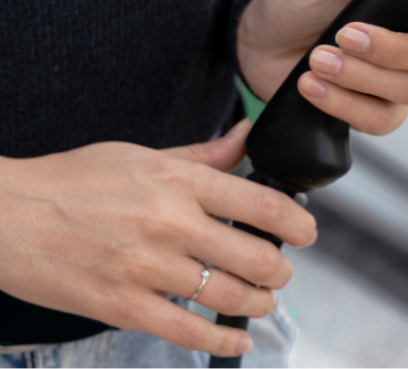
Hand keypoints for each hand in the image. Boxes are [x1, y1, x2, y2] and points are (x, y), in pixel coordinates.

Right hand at [0, 121, 315, 356]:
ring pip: (230, 296)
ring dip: (259, 303)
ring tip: (262, 300)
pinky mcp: (122, 306)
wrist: (4, 215)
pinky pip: (187, 331)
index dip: (298, 223)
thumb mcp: (141, 155)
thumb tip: (247, 136)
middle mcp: (170, 223)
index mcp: (179, 181)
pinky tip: (237, 341)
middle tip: (280, 272)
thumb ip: (203, 156)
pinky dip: (222, 341)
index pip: (263, 203)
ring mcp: (147, 268)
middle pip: (258, 257)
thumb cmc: (72, 180)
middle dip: (281, 270)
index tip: (307, 232)